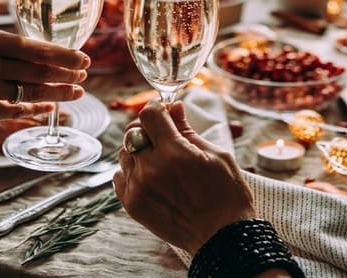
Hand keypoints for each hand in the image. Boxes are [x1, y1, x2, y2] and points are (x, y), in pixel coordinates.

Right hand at [0, 28, 89, 121]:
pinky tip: (52, 106)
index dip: (64, 55)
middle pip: (39, 70)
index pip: (36, 48)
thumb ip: (7, 47)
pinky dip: (38, 108)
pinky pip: (17, 110)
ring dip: (59, 92)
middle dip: (67, 73)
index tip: (83, 58)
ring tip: (77, 91)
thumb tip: (47, 52)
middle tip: (84, 75)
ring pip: (32, 91)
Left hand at [113, 100, 255, 254]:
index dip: (157, 108)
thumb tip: (174, 107)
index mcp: (175, 153)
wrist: (224, 238)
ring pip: (124, 153)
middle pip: (133, 131)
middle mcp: (151, 169)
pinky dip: (131, 171)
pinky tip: (150, 176)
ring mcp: (138, 188)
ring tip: (160, 160)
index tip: (163, 111)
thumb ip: (188, 129)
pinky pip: (119, 176)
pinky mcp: (132, 205)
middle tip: (163, 135)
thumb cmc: (227, 195)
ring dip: (139, 150)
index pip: (149, 115)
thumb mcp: (215, 155)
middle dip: (148, 128)